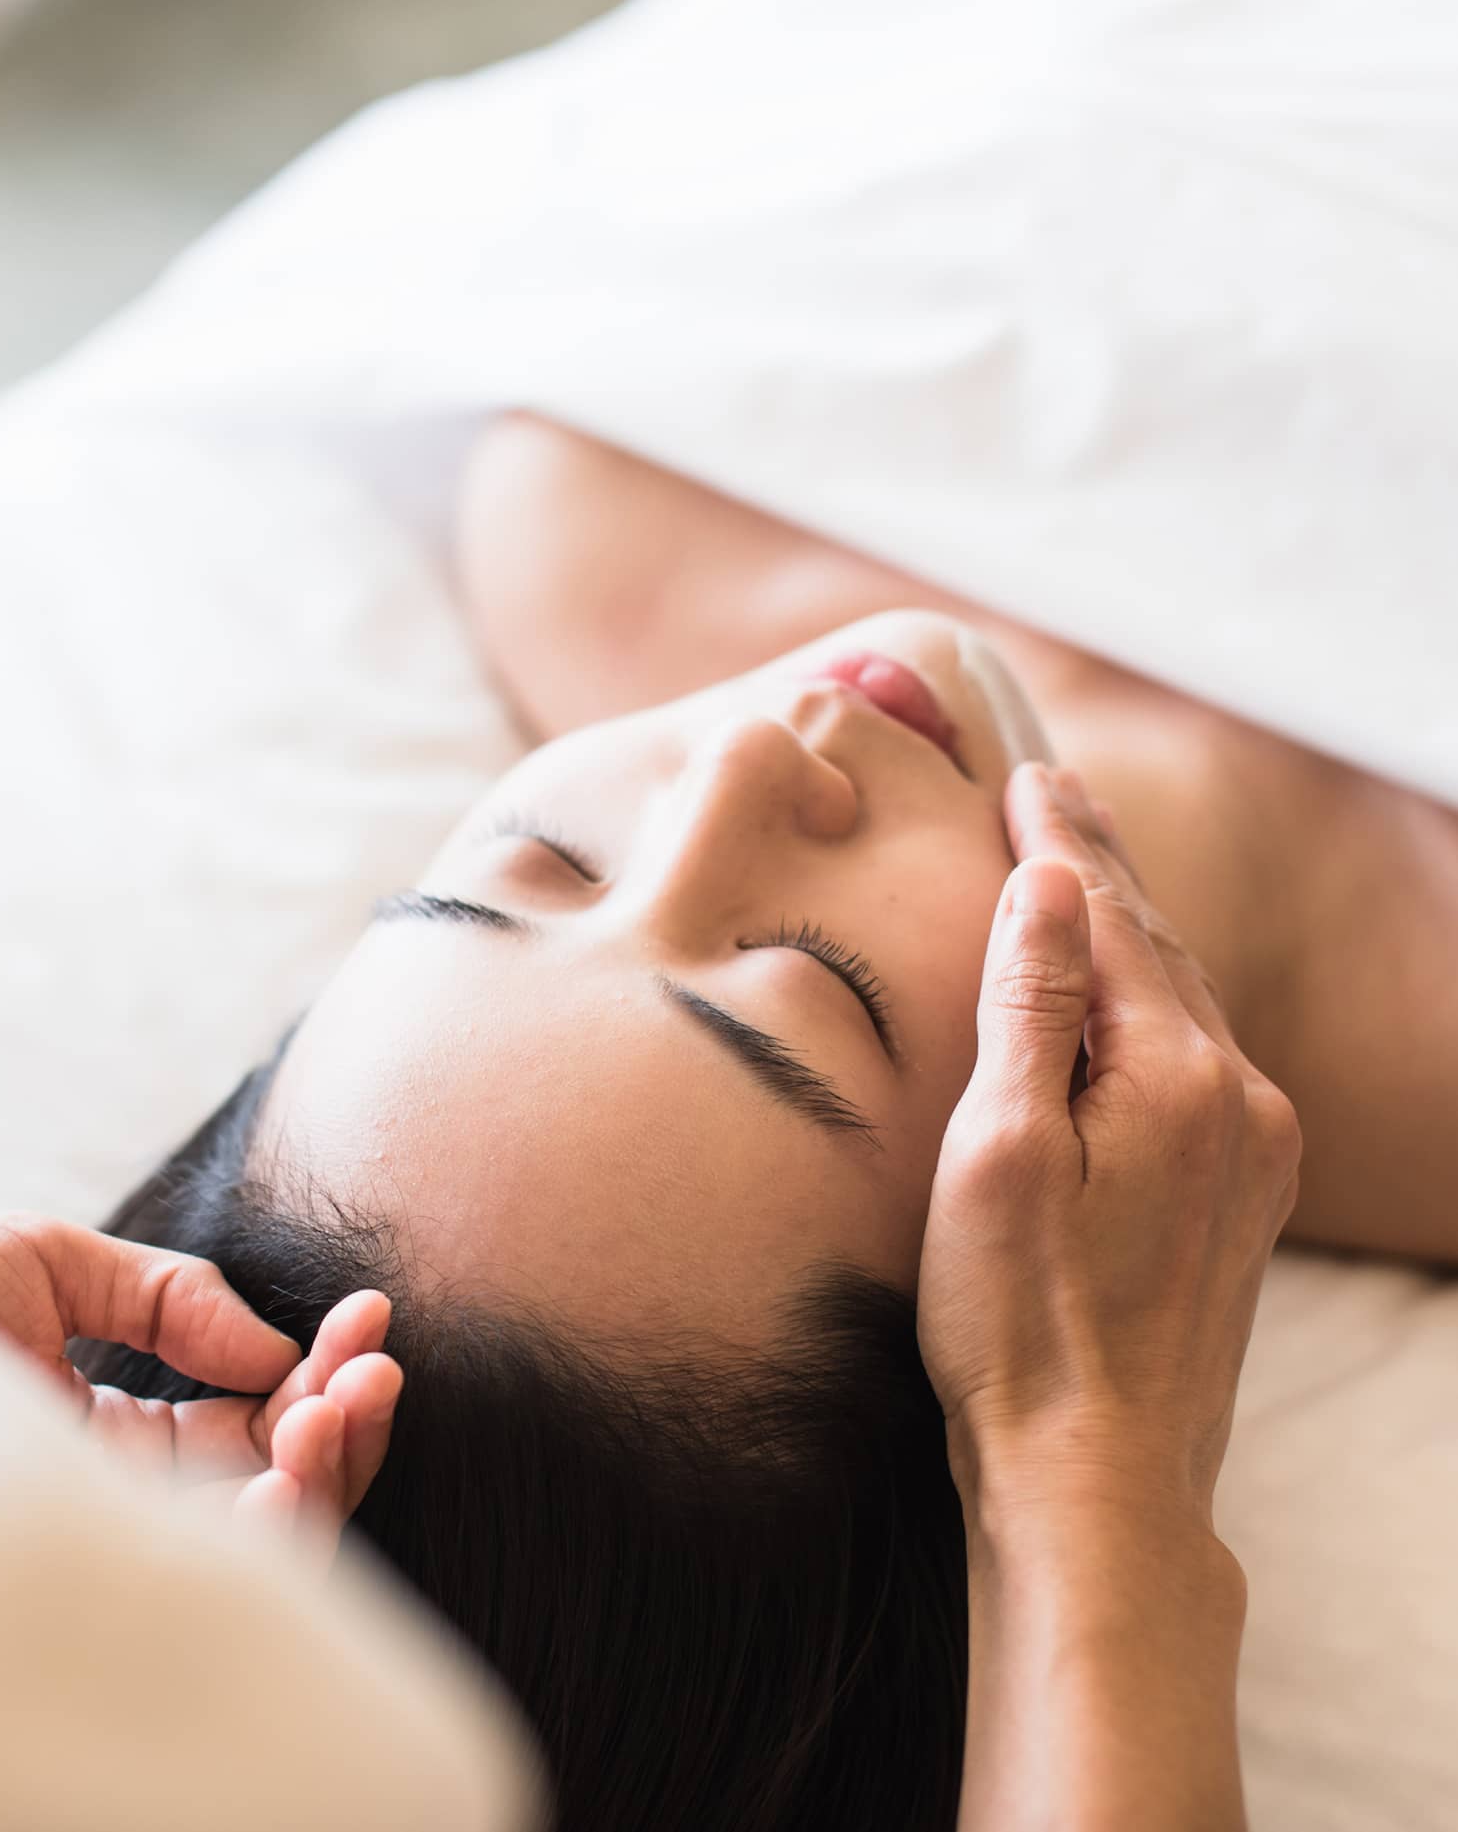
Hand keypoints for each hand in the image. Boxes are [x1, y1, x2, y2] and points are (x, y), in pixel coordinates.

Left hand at [0, 1210, 402, 1568]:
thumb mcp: (38, 1265)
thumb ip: (167, 1294)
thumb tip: (270, 1351)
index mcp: (129, 1442)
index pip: (260, 1418)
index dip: (326, 1368)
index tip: (370, 1314)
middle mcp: (140, 1511)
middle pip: (287, 1486)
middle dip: (349, 1420)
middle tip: (372, 1364)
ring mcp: (127, 1562)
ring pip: (274, 1547)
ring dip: (332, 1472)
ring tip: (339, 1403)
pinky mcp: (105, 1600)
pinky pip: (221, 1598)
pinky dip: (276, 1537)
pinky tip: (282, 1474)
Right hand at [917, 763, 1301, 1527]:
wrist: (1100, 1482)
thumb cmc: (1023, 1327)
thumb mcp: (1000, 1153)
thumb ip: (1033, 1006)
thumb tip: (1052, 880)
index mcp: (1180, 1076)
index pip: (1113, 918)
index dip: (1061, 841)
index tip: (1026, 773)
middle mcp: (1242, 1101)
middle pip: (1162, 948)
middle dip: (1099, 870)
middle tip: (1050, 792)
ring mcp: (1254, 1153)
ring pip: (1184, 1004)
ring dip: (1128, 935)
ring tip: (1081, 875)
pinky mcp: (1244, 1197)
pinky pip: (1196, 1062)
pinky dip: (1149, 1006)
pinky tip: (1122, 1000)